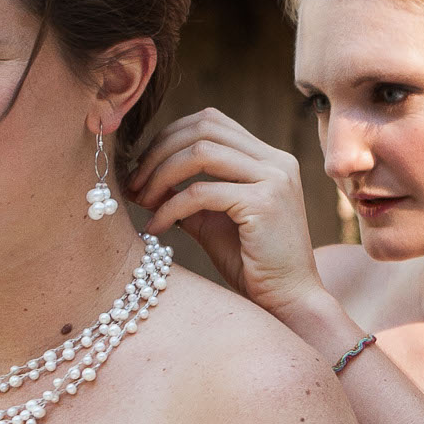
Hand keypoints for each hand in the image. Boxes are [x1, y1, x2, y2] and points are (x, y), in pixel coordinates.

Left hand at [127, 109, 335, 329]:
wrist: (290, 301)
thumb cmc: (252, 265)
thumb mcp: (214, 221)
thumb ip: (187, 195)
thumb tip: (142, 180)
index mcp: (269, 159)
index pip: (211, 122)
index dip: (169, 137)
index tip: (143, 169)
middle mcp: (276, 161)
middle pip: (203, 128)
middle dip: (158, 152)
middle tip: (133, 184)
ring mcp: (274, 179)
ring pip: (200, 153)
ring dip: (160, 174)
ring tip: (142, 202)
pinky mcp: (264, 204)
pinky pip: (201, 193)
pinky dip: (170, 207)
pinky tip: (156, 228)